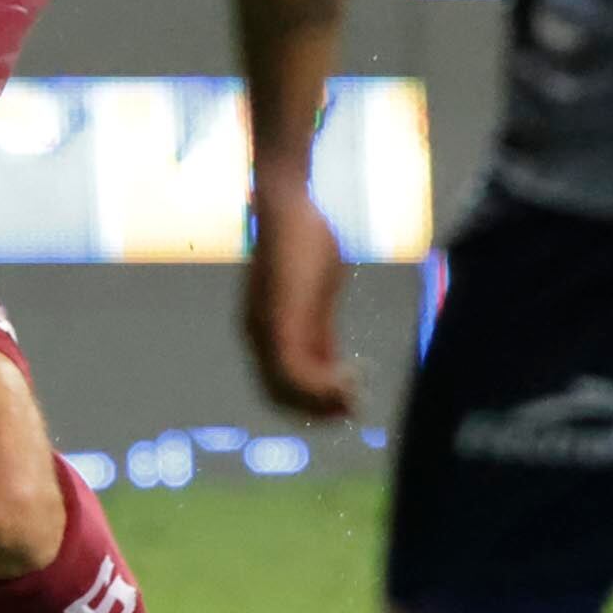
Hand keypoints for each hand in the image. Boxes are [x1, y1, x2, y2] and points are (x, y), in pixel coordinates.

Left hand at [243, 178, 357, 420]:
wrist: (288, 203)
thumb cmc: (305, 239)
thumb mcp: (317, 292)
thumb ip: (320, 327)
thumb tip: (336, 361)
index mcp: (264, 329)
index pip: (279, 383)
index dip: (311, 401)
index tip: (346, 401)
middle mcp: (257, 334)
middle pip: (279, 394)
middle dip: (317, 409)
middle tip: (353, 408)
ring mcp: (264, 329)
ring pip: (286, 389)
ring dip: (323, 401)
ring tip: (355, 395)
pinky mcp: (278, 321)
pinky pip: (296, 371)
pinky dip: (324, 385)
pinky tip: (352, 377)